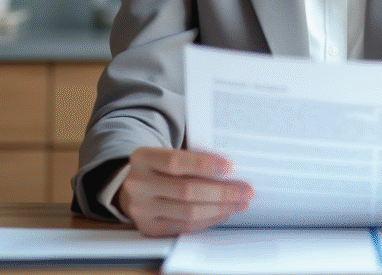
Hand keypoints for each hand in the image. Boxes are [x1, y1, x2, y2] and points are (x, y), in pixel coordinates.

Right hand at [117, 147, 252, 236]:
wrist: (135, 187)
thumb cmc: (162, 167)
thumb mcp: (170, 153)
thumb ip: (193, 158)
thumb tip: (231, 171)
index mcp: (142, 158)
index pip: (175, 162)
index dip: (204, 165)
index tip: (230, 167)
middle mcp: (138, 184)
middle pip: (186, 190)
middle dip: (222, 191)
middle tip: (245, 190)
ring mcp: (141, 209)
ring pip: (188, 212)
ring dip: (220, 208)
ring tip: (240, 202)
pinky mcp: (149, 228)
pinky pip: (185, 226)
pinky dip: (209, 219)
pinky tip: (224, 212)